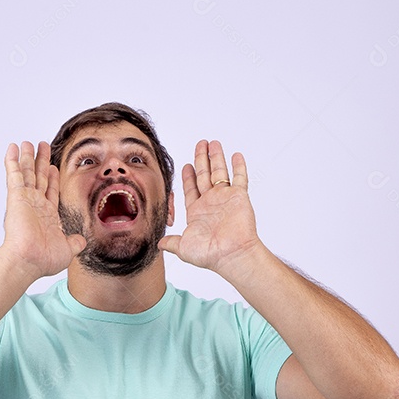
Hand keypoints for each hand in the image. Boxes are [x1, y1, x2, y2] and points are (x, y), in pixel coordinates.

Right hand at [0, 141, 85, 278]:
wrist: (29, 260)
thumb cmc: (44, 259)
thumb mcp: (68, 250)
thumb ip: (75, 242)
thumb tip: (82, 240)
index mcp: (47, 215)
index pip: (50, 191)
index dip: (52, 178)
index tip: (53, 166)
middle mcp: (35, 205)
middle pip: (39, 177)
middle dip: (41, 161)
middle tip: (41, 146)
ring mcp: (25, 200)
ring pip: (27, 172)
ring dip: (27, 157)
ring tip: (27, 143)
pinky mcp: (16, 197)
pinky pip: (15, 174)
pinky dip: (13, 161)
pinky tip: (12, 148)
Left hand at [158, 140, 261, 275]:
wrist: (231, 254)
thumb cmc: (209, 254)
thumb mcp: (183, 248)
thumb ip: (171, 242)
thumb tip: (158, 243)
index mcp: (197, 212)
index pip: (191, 189)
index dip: (188, 177)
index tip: (186, 165)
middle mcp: (211, 203)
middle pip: (204, 175)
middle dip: (201, 159)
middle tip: (200, 144)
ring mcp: (225, 198)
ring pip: (220, 172)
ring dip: (216, 157)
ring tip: (213, 143)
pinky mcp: (239, 197)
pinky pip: (239, 178)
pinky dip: (238, 166)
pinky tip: (235, 155)